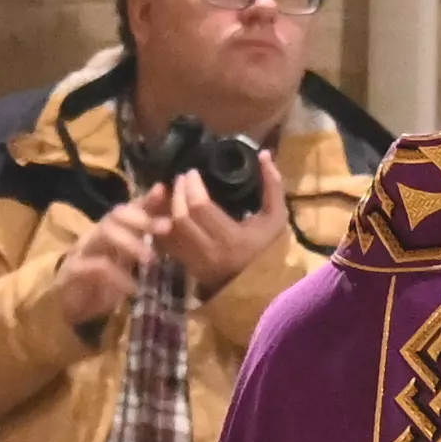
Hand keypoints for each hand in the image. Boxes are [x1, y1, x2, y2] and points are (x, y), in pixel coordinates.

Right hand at [51, 195, 161, 335]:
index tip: (163, 192)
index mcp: (109, 232)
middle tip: (166, 227)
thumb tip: (171, 228)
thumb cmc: (101, 285)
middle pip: (115, 216)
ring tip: (151, 259)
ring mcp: (82, 251)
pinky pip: (96, 267)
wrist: (68, 309)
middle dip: (142, 219)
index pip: (127, 210)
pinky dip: (118, 276)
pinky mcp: (73, 271)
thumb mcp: (126, 264)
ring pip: (105, 234)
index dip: (145, 200)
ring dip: (131, 244)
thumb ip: (142, 245)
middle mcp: (95, 235)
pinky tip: (134, 288)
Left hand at [157, 164, 289, 293]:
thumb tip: (264, 154)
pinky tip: (168, 212)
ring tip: (172, 192)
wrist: (262, 287)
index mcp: (232, 238)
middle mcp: (210, 251)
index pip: (200, 206)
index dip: (191, 185)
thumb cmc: (270, 249)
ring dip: (166, 208)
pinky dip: (163, 225)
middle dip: (177, 193)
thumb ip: (272, 186)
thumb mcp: (277, 218)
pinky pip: (166, 243)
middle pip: (180, 217)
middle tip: (180, 179)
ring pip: (168, 230)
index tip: (191, 173)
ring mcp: (196, 262)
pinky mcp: (187, 267)